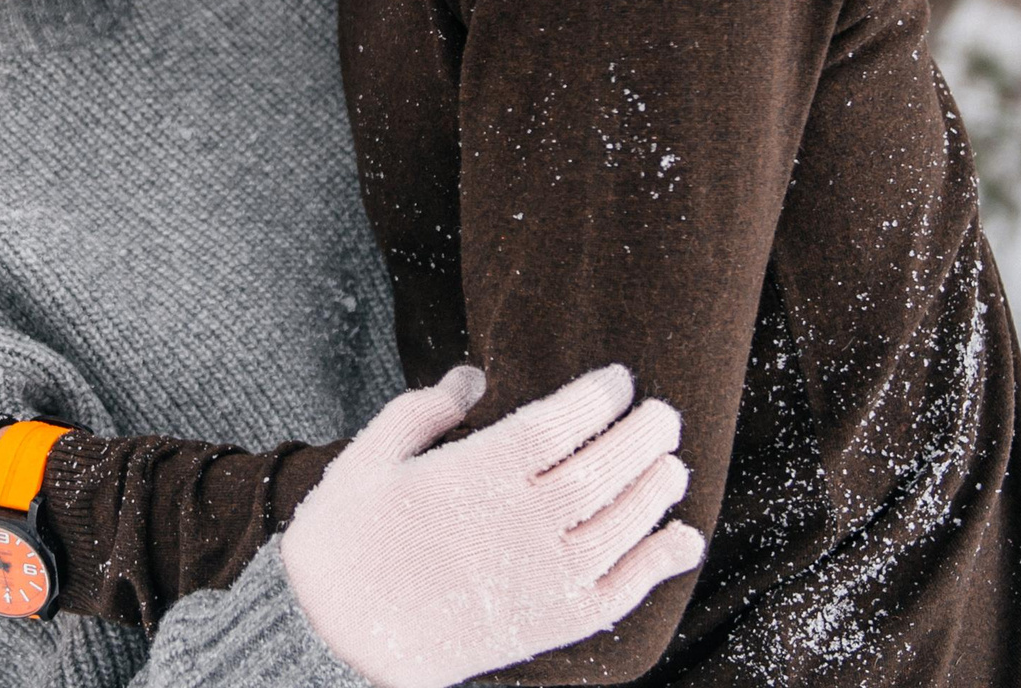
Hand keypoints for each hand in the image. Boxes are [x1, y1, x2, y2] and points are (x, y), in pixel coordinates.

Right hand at [280, 365, 705, 687]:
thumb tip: (473, 379)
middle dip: (645, 434)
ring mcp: (542, 576)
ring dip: (658, 489)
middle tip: (664, 415)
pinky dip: (661, 562)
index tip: (617, 381)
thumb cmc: (345, 543)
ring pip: (624, 523)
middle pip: (605, 467)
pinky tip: (682, 538)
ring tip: (672, 465)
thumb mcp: (366, 459)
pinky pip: (624, 589)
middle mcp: (519, 522)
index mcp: (474, 475)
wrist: (338, 642)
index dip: (598, 397)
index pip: (559, 423)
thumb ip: (423, 411)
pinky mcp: (551, 622)